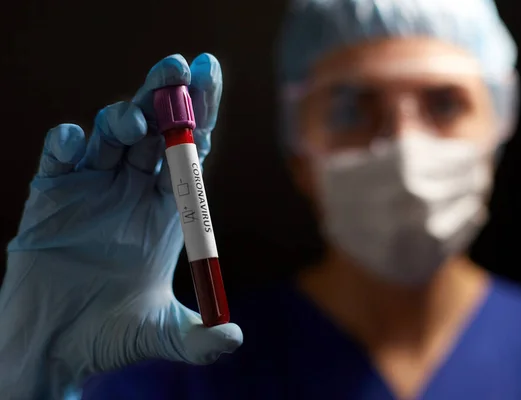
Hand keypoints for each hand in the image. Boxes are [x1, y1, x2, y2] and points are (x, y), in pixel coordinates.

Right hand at [0, 53, 241, 399]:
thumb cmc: (109, 338)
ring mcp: (92, 189)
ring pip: (110, 134)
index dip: (201, 111)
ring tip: (136, 123)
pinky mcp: (52, 196)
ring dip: (123, 117)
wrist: (53, 348)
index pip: (191, 149)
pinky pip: (59, 158)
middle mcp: (134, 191)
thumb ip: (197, 340)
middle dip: (166, 95)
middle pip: (156, 130)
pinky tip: (76, 141)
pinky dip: (67, 143)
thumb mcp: (161, 337)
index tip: (209, 73)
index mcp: (168, 209)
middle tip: (178, 66)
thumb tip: (234, 340)